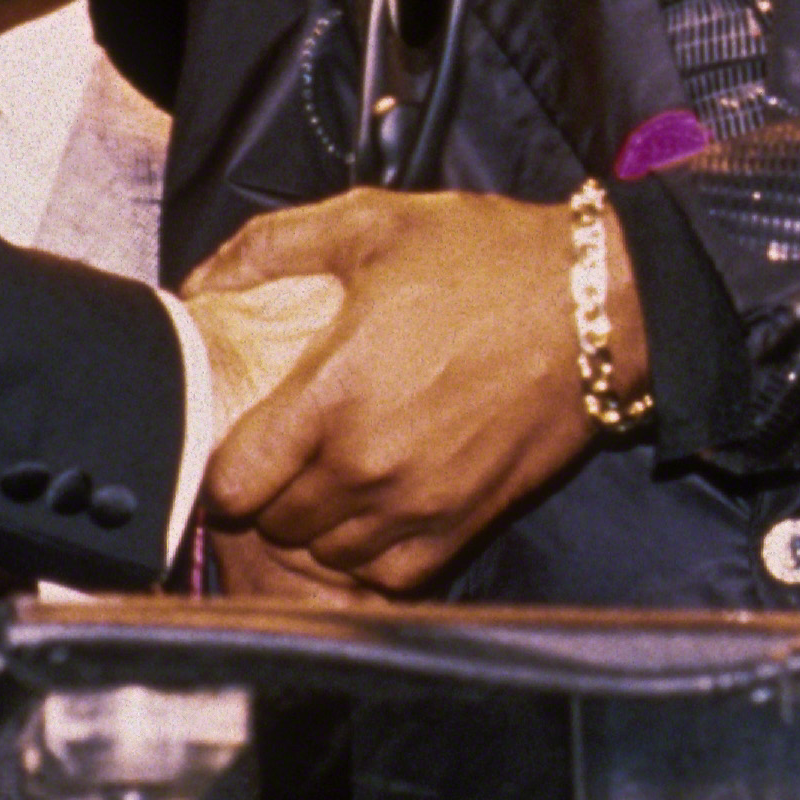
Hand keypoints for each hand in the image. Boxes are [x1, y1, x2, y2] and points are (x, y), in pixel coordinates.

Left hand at [187, 188, 621, 592]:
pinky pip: (387, 576)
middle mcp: (369, 466)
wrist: (597, 306)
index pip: (233, 482)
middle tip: (281, 450)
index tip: (235, 439)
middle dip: (265, 492)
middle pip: (274, 523)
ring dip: (313, 524)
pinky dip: (365, 556)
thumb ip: (272, 247)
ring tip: (325, 478)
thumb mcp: (372, 224)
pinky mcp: (465, 525)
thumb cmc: (489, 261)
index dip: (219, 466)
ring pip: (325, 554)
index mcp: (332, 396)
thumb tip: (202, 283)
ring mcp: (419, 506)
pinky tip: (370, 512)